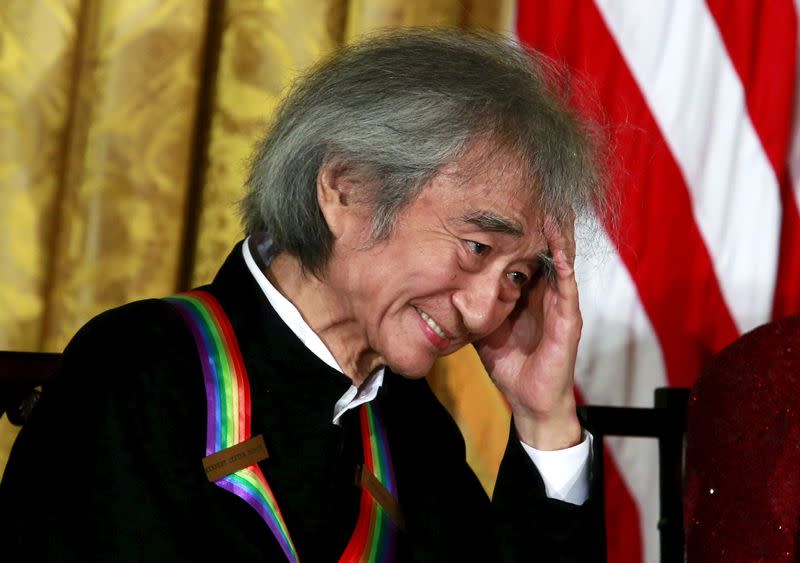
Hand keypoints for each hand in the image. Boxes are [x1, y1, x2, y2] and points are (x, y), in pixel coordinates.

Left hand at [474, 214, 582, 449]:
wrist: (529, 400)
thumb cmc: (510, 365)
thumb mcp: (483, 329)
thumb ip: (470, 308)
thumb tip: (445, 292)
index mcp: (527, 294)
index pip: (524, 255)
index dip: (519, 232)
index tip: (508, 205)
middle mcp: (546, 294)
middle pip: (546, 251)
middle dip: (543, 224)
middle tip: (537, 192)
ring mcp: (560, 306)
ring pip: (561, 263)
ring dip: (558, 237)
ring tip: (552, 209)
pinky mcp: (568, 321)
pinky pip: (567, 289)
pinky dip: (563, 267)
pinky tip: (558, 249)